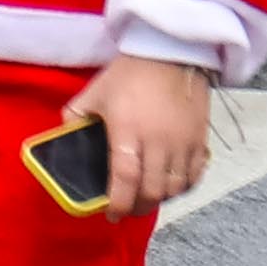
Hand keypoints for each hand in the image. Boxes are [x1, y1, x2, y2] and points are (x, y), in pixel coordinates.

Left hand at [62, 55, 216, 214]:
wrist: (172, 50)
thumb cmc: (130, 72)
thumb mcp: (95, 91)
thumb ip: (75, 116)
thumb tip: (65, 136)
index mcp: (127, 131)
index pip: (125, 179)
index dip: (118, 203)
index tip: (112, 215)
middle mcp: (158, 141)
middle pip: (152, 191)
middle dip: (138, 206)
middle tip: (128, 207)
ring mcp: (182, 142)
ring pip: (175, 187)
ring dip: (160, 199)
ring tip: (148, 196)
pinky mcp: (200, 139)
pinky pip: (195, 175)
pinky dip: (184, 187)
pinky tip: (172, 185)